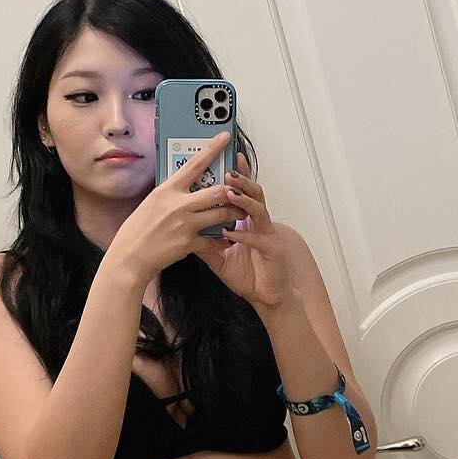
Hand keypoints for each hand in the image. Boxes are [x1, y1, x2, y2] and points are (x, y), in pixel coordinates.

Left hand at [189, 152, 296, 310]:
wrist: (266, 297)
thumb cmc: (248, 276)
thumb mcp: (219, 258)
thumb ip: (204, 243)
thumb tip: (184, 231)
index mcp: (248, 221)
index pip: (241, 193)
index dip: (235, 177)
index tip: (223, 160)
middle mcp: (260, 223)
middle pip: (254, 193)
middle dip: (242, 180)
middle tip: (227, 169)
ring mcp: (268, 235)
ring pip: (259, 210)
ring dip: (245, 200)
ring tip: (230, 192)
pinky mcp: (273, 250)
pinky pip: (259, 239)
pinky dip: (245, 235)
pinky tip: (232, 232)